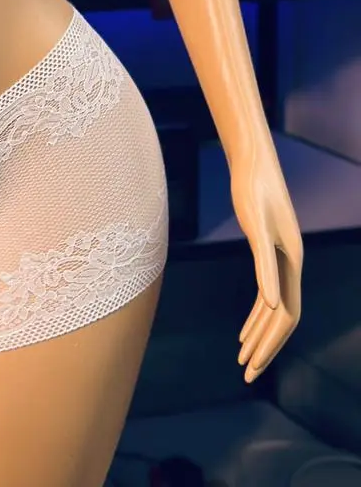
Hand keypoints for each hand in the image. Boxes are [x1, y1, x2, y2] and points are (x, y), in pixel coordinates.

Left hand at [231, 143, 302, 382]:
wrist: (252, 161)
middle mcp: (291, 265)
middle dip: (265, 347)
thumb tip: (273, 306)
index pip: (286, 316)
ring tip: (242, 358)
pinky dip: (256, 315)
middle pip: (282, 318)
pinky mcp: (269, 252)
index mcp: (292, 263)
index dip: (270, 343)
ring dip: (259, 335)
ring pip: (274, 309)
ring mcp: (281, 259)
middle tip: (246, 374)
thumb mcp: (255, 226)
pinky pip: (266, 294)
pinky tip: (244, 329)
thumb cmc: (252, 189)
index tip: (253, 365)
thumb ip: (266, 266)